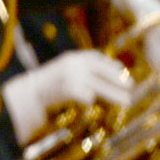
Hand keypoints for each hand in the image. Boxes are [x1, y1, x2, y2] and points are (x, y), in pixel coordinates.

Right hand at [3, 47, 135, 142]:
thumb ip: (84, 71)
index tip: (124, 72)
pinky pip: (88, 97)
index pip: (97, 58)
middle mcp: (73, 64)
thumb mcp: (66, 71)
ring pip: (100, 86)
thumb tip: (113, 75)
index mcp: (73, 57)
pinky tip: (87, 102)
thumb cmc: (49, 85)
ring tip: (127, 102)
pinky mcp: (70, 89)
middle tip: (132, 87)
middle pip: (103, 71)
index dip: (112, 65)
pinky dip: (89, 101)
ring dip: (115, 95)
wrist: (27, 93)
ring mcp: (72, 76)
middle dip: (118, 80)